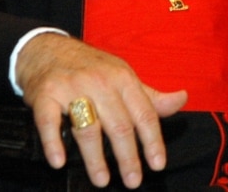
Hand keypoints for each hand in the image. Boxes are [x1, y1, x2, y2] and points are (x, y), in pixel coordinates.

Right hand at [15, 32, 187, 188]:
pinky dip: (54, 143)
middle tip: (133, 180)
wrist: (47, 49)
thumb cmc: (90, 67)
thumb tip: (182, 99)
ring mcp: (72, 87)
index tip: (157, 163)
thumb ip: (150, 96)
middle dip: (128, 157)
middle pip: (119, 125)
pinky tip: (60, 161)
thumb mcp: (123, 76)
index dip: (153, 141)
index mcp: (123, 78)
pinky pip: (49, 121)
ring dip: (96, 158)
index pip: (144, 113)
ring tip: (102, 179)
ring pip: (88, 128)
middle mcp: (100, 81)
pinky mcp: (46, 93)